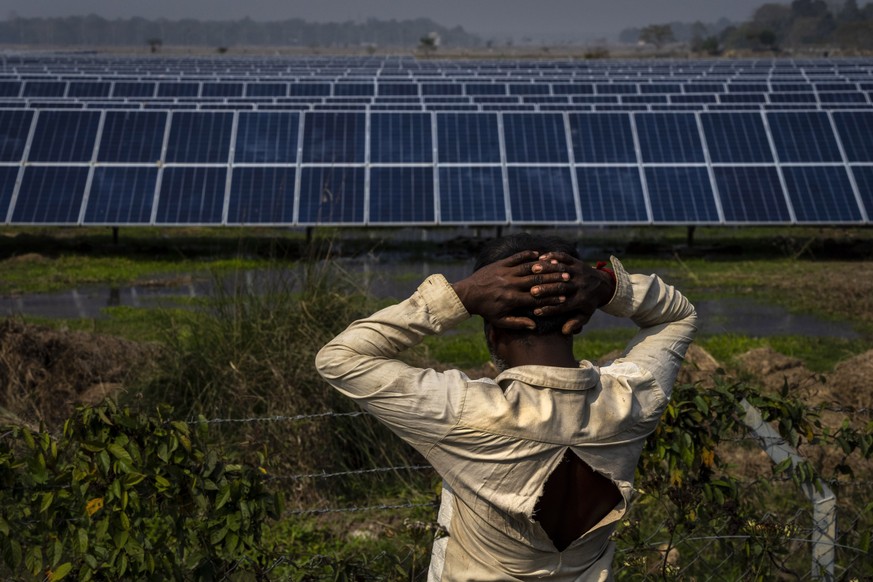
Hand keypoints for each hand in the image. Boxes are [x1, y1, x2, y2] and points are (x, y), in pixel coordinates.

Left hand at [452, 250, 571, 329]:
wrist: (467, 294)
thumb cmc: (486, 310)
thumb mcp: (500, 320)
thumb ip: (518, 323)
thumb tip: (534, 326)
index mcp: (512, 299)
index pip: (536, 299)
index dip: (551, 298)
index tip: (564, 298)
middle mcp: (511, 284)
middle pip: (536, 281)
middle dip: (553, 280)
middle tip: (567, 278)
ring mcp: (506, 272)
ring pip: (529, 268)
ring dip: (544, 267)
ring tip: (557, 266)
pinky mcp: (500, 264)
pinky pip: (517, 258)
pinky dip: (528, 255)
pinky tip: (539, 254)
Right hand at [531, 252, 615, 334]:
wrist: (603, 284)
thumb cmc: (589, 302)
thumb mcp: (585, 314)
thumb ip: (575, 323)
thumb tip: (565, 331)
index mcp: (581, 300)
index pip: (564, 306)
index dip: (551, 309)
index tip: (536, 312)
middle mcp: (580, 286)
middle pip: (562, 288)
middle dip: (547, 289)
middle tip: (532, 291)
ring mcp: (579, 272)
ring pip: (562, 270)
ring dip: (548, 270)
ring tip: (534, 271)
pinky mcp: (577, 262)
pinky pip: (565, 258)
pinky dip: (554, 256)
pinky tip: (541, 257)